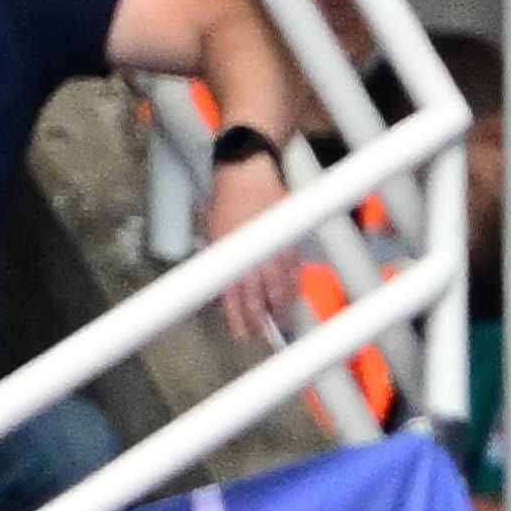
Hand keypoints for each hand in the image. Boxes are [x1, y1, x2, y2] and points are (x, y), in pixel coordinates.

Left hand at [200, 155, 297, 347]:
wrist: (248, 174)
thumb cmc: (227, 203)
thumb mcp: (215, 234)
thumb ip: (222, 264)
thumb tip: (226, 292)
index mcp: (229, 256)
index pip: (234, 298)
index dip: (239, 319)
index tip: (243, 334)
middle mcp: (252, 257)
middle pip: (259, 300)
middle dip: (262, 321)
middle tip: (264, 336)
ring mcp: (274, 253)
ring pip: (280, 291)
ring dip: (281, 310)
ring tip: (281, 324)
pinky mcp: (291, 245)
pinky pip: (295, 275)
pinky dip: (294, 289)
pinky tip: (292, 298)